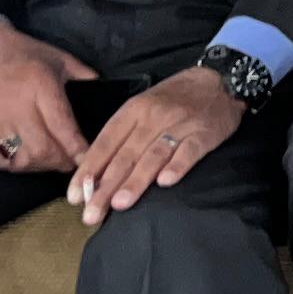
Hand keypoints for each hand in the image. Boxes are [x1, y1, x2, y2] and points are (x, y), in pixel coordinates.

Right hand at [0, 14, 93, 176]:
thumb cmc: (23, 53)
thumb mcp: (59, 58)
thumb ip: (84, 75)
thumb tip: (105, 90)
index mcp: (41, 86)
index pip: (62, 127)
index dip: (77, 148)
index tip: (88, 158)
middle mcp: (18, 107)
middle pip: (42, 149)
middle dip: (61, 162)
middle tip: (73, 161)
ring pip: (22, 159)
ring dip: (41, 166)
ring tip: (52, 160)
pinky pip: (2, 161)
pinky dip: (19, 166)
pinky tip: (30, 159)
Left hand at [69, 60, 244, 224]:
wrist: (218, 80)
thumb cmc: (173, 99)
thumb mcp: (142, 108)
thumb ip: (122, 137)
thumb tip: (94, 173)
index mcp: (133, 110)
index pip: (105, 143)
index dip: (89, 170)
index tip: (74, 197)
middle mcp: (154, 117)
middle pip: (126, 155)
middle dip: (106, 187)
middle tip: (91, 214)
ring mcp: (180, 124)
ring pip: (154, 155)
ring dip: (136, 180)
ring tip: (120, 204)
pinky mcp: (205, 133)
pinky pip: (189, 151)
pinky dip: (177, 166)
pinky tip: (165, 183)